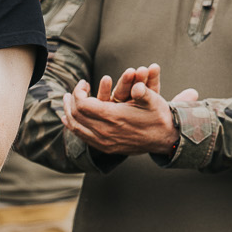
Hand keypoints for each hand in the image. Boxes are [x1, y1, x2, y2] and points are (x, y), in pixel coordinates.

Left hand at [59, 62, 199, 156]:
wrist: (165, 139)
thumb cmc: (158, 116)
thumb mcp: (153, 101)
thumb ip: (143, 92)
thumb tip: (137, 87)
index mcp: (114, 118)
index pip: (83, 104)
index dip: (79, 92)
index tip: (83, 83)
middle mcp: (106, 132)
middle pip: (76, 116)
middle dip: (70, 101)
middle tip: (70, 91)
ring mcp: (104, 142)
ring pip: (76, 128)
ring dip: (68, 113)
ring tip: (66, 102)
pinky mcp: (106, 148)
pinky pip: (82, 137)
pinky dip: (73, 126)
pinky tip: (70, 119)